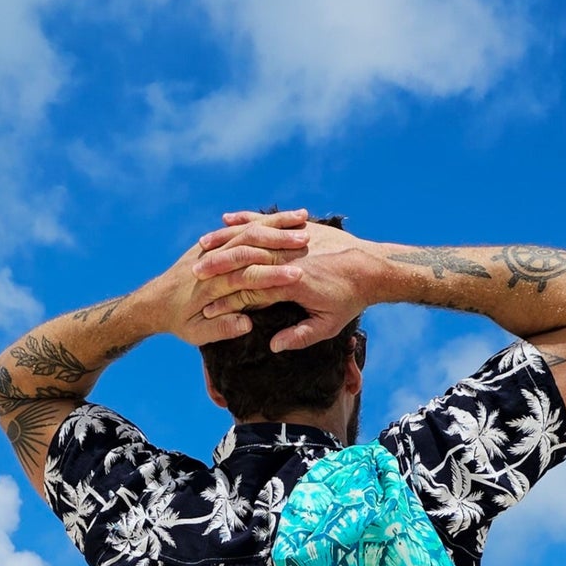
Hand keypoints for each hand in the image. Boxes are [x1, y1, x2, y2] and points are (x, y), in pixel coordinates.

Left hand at [150, 211, 309, 345]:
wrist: (150, 303)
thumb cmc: (176, 321)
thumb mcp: (195, 334)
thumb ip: (221, 329)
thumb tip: (247, 325)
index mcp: (210, 285)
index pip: (246, 277)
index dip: (272, 275)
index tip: (297, 275)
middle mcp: (211, 260)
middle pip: (250, 246)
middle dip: (279, 241)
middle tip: (306, 240)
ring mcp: (209, 247)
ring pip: (246, 230)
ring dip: (274, 224)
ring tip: (302, 220)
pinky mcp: (210, 243)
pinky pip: (237, 227)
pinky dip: (261, 219)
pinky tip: (283, 216)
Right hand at [197, 213, 374, 351]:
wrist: (373, 267)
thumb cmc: (350, 300)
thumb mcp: (328, 325)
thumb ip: (300, 335)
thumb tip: (273, 345)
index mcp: (294, 284)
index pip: (253, 291)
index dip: (228, 301)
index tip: (206, 309)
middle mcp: (290, 258)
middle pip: (246, 262)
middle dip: (217, 267)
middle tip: (192, 273)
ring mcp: (293, 240)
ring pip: (252, 237)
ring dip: (224, 241)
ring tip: (201, 246)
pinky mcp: (299, 227)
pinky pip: (267, 221)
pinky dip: (247, 220)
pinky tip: (227, 219)